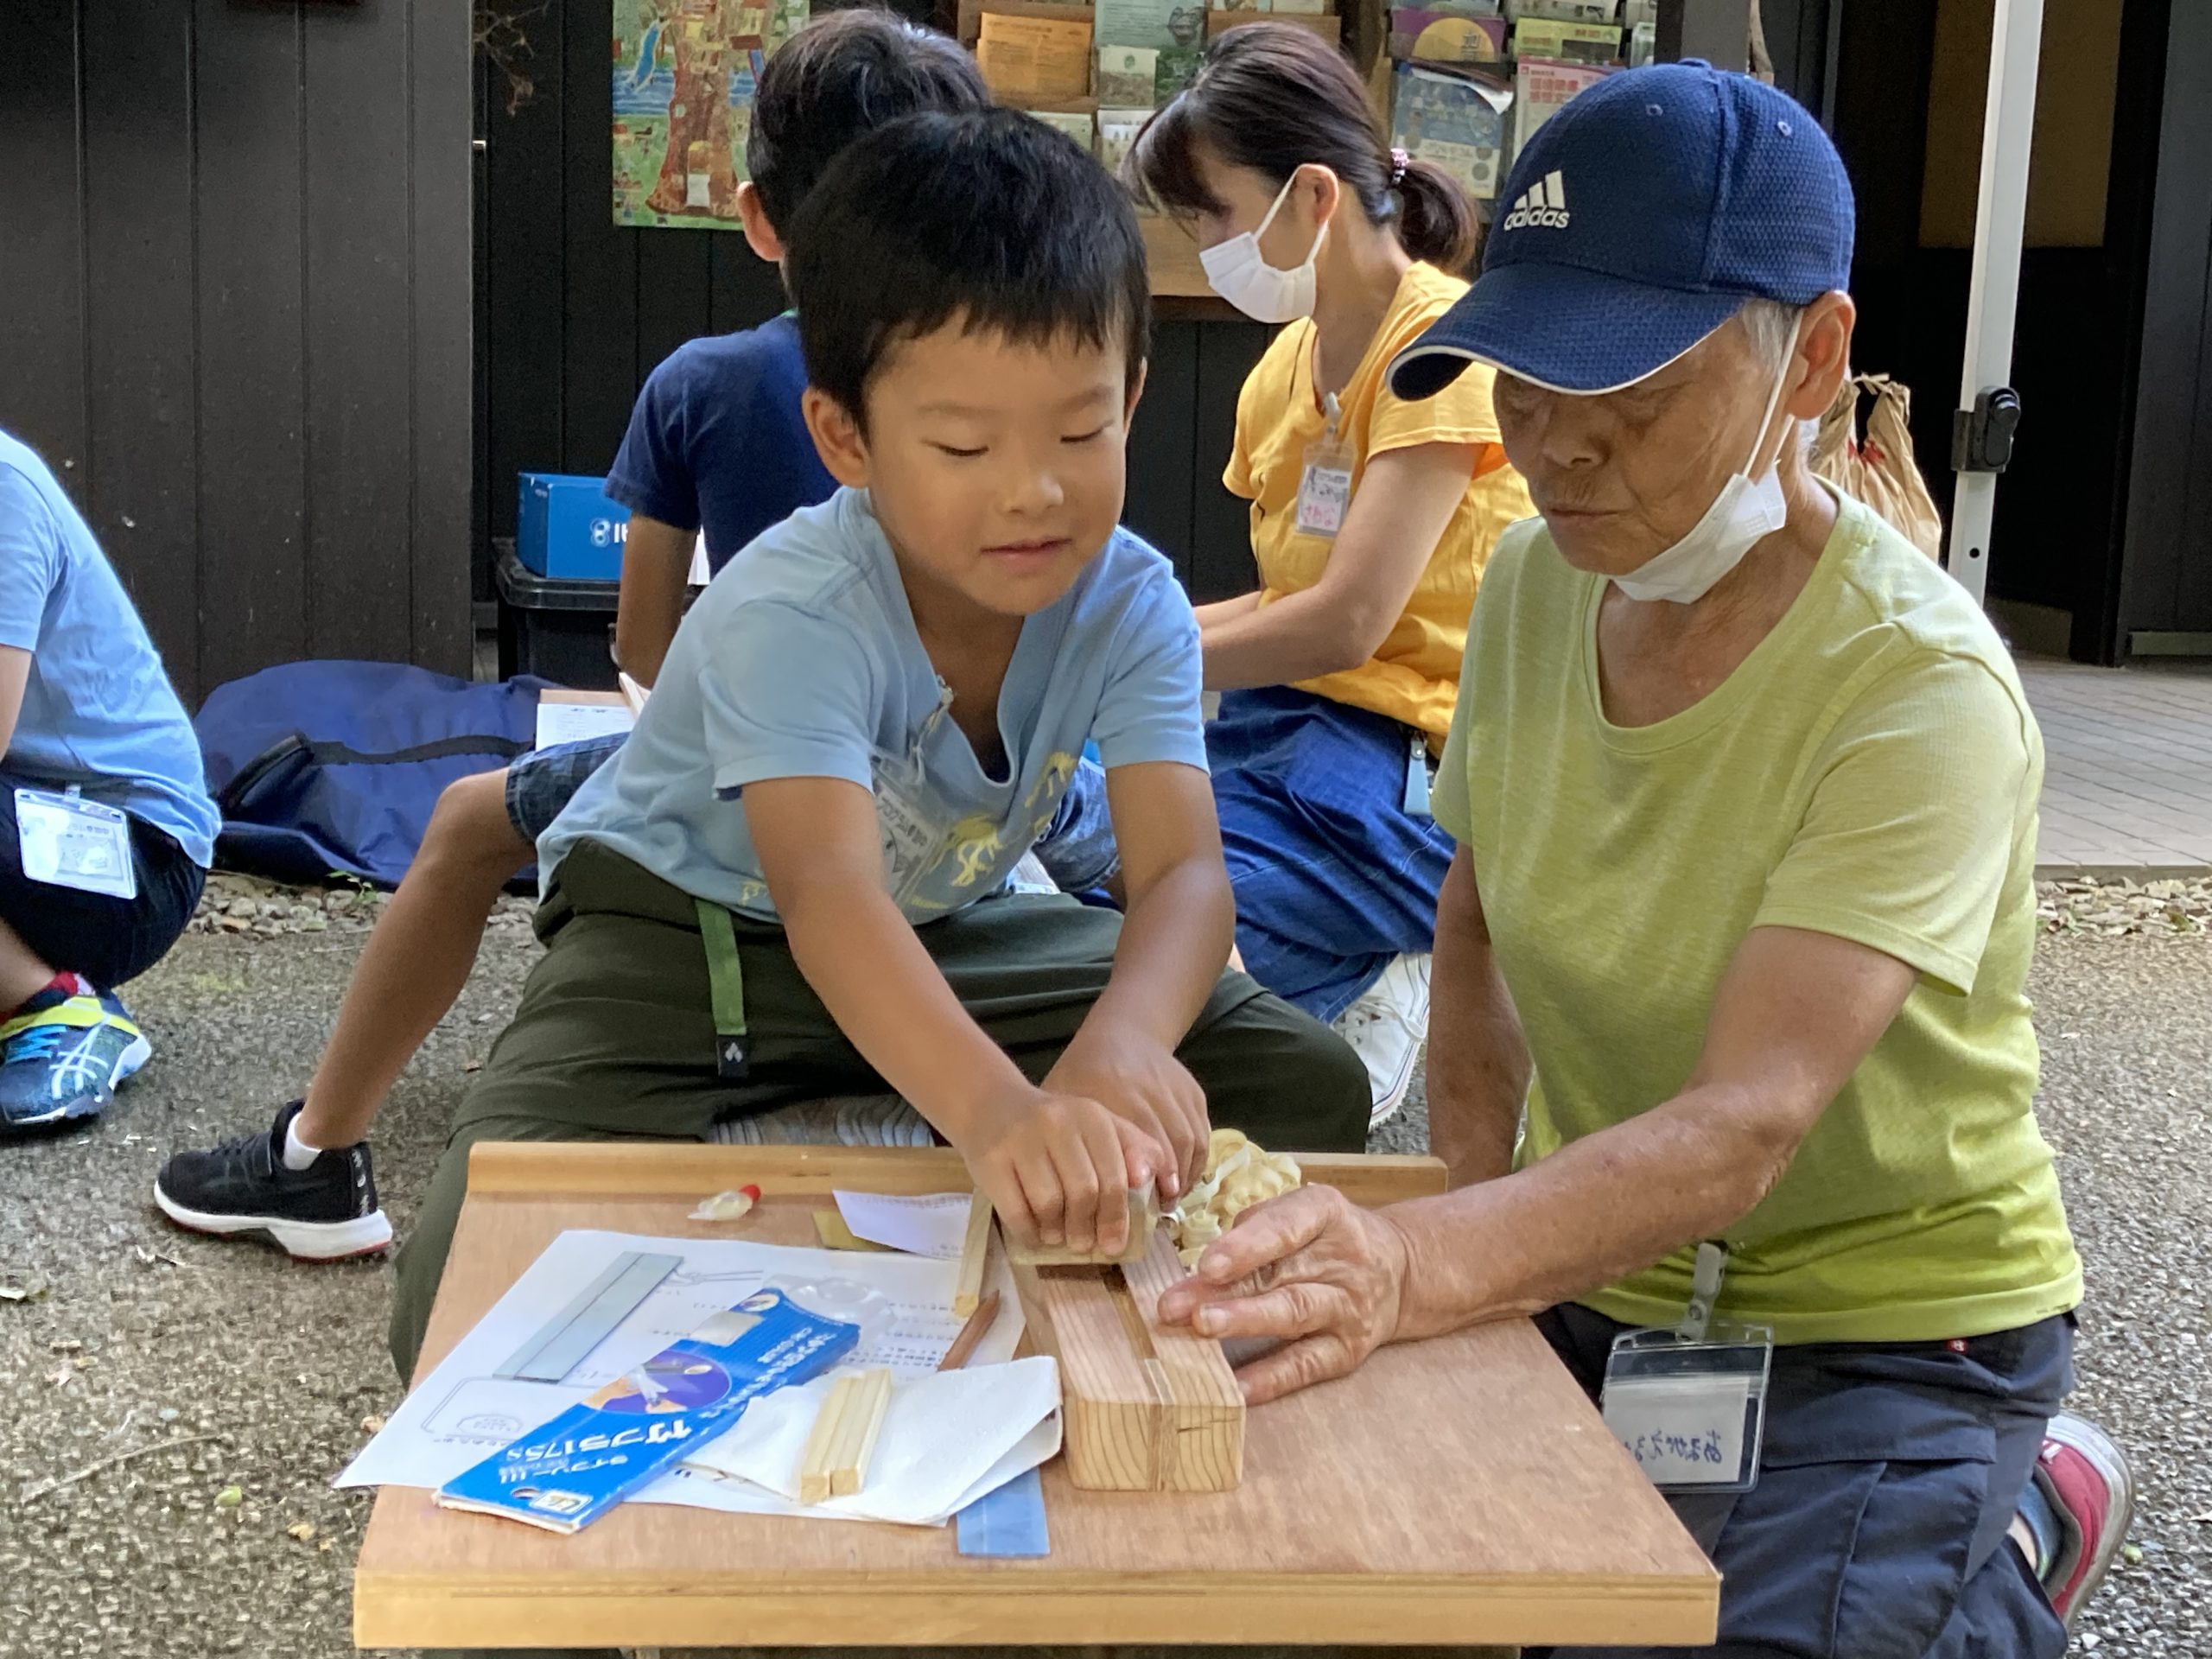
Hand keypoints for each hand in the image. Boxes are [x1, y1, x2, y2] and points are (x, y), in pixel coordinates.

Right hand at [959, 1082, 1165, 1257]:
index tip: (1117, 1243)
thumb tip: (1166, 1188)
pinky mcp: (991, 1161)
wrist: (992, 1106)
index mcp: (1092, 1117)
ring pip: (1050, 1203)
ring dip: (1058, 1231)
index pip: (1115, 1175)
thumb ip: (1134, 1151)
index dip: (1118, 1215)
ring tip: (1060, 1237)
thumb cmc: (1055, 1128)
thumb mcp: (1097, 1128)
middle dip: (1089, 1227)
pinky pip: (1016, 1211)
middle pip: (1084, 1192)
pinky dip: (1030, 1233)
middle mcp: (1058, 1123)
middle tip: (1088, 1246)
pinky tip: (1036, 1234)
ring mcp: (1021, 1141)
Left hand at [1043, 1031, 1207, 1201]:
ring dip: (1184, 1176)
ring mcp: (1175, 1088)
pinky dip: (1196, 1161)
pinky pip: (1203, 1133)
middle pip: (1169, 1142)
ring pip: (1191, 1141)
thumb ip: (1066, 1136)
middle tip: (1158, 1210)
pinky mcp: (1193, 1092)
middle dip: (1168, 1182)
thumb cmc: (1083, 1072)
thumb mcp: (1064, 1096)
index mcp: (1111, 1087)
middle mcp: (1149, 1086)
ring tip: (1171, 1200)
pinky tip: (1181, 1180)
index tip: (1140, 1199)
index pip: (1134, 1135)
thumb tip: (1070, 1189)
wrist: (1124, 1032)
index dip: (1142, 1170)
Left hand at [1154, 1185, 1411, 1404]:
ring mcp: (1348, 1308)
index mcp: (1327, 1214)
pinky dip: (1270, 1378)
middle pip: (1278, 1274)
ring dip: (1244, 1323)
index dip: (1246, 1246)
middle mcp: (1343, 1260)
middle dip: (1223, 1291)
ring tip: (1202, 1329)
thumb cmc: (1326, 1238)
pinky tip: (1235, 1387)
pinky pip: (1306, 1366)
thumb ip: (1254, 1230)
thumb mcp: (1300, 1213)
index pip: (1286, 1227)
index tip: (1206, 1264)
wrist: (1398, 1271)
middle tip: (1175, 1306)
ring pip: (1293, 1315)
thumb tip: (1205, 1266)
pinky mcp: (1348, 1351)